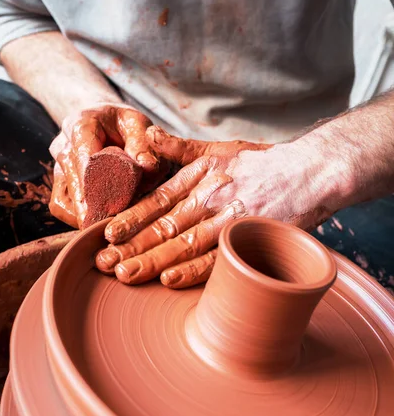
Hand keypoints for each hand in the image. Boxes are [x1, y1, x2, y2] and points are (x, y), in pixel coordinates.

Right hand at [49, 103, 167, 228]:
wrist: (106, 124)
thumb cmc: (124, 126)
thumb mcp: (139, 125)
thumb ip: (144, 143)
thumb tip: (148, 167)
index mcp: (81, 124)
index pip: (83, 153)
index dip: (95, 180)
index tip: (107, 202)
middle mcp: (64, 146)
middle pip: (74, 181)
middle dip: (94, 205)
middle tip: (113, 223)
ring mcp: (58, 167)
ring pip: (64, 199)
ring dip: (86, 215)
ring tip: (109, 225)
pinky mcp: (59, 185)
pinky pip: (62, 207)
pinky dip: (80, 218)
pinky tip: (100, 223)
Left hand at [96, 127, 339, 287]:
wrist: (310, 172)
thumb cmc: (263, 163)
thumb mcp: (219, 148)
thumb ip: (180, 146)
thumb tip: (147, 135)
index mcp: (200, 177)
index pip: (157, 201)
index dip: (130, 218)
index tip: (106, 233)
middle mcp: (211, 197)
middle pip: (164, 226)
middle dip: (132, 246)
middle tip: (104, 264)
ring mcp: (230, 219)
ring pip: (185, 244)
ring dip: (153, 261)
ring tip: (125, 275)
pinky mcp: (248, 238)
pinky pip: (217, 259)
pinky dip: (193, 270)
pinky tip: (169, 280)